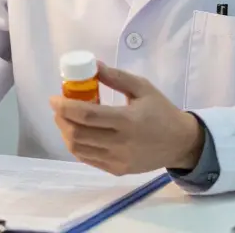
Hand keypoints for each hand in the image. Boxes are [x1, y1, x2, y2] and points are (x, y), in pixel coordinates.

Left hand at [50, 62, 204, 175]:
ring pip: (79, 149)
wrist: (180, 143)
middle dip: (61, 119)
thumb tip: (91, 65)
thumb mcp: (142, 88)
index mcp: (127, 120)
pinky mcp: (116, 170)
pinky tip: (78, 133)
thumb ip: (116, 77)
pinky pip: (87, 159)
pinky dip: (76, 146)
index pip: (87, 115)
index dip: (65, 107)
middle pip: (78, 134)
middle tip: (59, 108)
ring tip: (65, 119)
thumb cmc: (161, 111)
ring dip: (65, 133)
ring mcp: (117, 160)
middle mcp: (120, 143)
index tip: (54, 98)